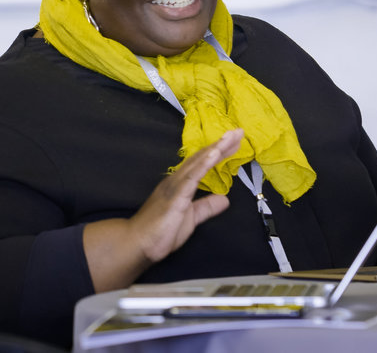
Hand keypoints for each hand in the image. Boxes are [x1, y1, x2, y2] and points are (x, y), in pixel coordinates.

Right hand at [83, 129, 242, 291]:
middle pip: (202, 158)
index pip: (202, 164)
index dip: (219, 152)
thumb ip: (207, 207)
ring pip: (198, 163)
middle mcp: (177, 180)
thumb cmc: (161, 232)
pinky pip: (191, 177)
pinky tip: (214, 154)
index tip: (234, 142)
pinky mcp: (175, 196)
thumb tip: (225, 199)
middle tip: (238, 132)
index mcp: (181, 185)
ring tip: (230, 137)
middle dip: (221, 144)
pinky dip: (204, 164)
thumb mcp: (191, 218)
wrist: (138, 244)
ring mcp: (175, 186)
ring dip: (215, 148)